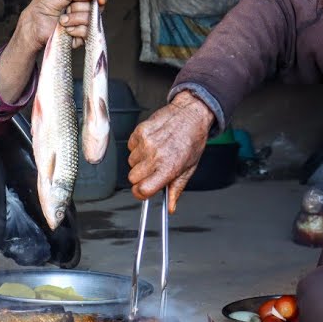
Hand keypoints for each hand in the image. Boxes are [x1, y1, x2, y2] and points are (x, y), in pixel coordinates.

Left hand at [11, 0, 107, 57]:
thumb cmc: (44, 6)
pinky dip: (76, 30)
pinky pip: (87, 33)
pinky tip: (66, 29)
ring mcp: (83, 25)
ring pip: (91, 21)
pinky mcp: (80, 38)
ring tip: (62, 20)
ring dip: (75, 19)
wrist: (34, 25)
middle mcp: (84, 12)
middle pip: (96, 8)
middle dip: (81, 7)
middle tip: (68, 8)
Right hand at [127, 91, 215, 212]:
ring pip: (131, 162)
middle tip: (154, 169)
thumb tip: (171, 207)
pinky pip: (130, 147)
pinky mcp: (140, 131)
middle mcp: (155, 156)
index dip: (141, 193)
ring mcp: (146, 143)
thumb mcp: (189, 169)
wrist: (190, 114)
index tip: (144, 191)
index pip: (143, 190)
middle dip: (141, 177)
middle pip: (133, 178)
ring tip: (156, 152)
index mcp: (168, 168)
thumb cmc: (192, 140)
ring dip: (140, 161)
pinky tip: (152, 142)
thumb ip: (176, 189)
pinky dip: (138, 147)